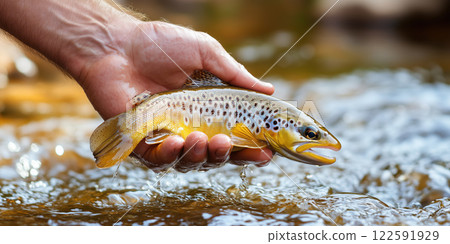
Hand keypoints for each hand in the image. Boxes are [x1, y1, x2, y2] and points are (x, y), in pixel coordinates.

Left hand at [79, 21, 273, 171]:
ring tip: (200, 139)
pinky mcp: (140, 143)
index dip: (249, 147)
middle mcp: (189, 126)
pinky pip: (158, 161)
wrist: (115, 44)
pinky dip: (169, 156)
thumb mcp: (206, 53)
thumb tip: (269, 90)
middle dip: (224, 155)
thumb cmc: (160, 45)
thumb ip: (235, 75)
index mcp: (207, 109)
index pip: (233, 135)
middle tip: (225, 143)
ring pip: (188, 162)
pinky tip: (175, 143)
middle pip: (213, 155)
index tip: (265, 151)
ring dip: (198, 157)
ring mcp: (165, 136)